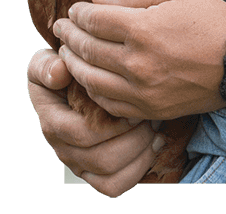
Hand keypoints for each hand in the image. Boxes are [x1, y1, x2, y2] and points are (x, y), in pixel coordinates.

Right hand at [27, 47, 162, 196]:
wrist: (74, 81)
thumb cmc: (65, 70)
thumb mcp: (47, 63)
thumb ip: (46, 66)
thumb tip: (59, 73)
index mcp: (53, 123)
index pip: (81, 134)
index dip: (109, 124)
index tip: (129, 106)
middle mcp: (64, 149)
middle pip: (102, 159)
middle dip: (133, 139)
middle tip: (151, 116)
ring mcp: (80, 163)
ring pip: (112, 176)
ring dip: (140, 153)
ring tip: (154, 128)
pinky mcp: (94, 172)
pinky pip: (116, 185)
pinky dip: (138, 169)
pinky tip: (154, 143)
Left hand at [52, 0, 225, 121]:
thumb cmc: (211, 19)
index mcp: (143, 28)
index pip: (94, 20)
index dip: (79, 13)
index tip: (74, 9)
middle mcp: (136, 62)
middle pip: (87, 49)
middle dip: (69, 36)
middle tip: (61, 28)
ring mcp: (141, 91)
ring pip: (90, 80)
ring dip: (73, 64)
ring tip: (66, 52)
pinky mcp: (148, 110)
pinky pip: (107, 103)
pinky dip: (91, 90)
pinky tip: (88, 78)